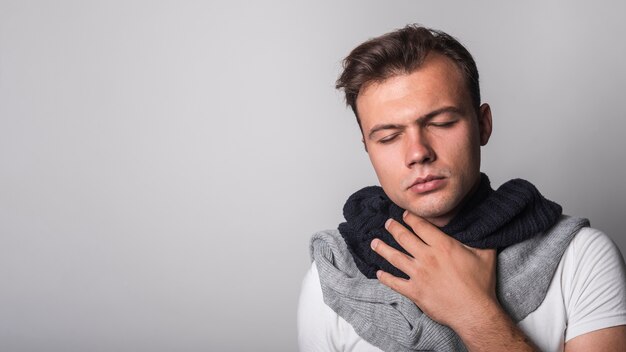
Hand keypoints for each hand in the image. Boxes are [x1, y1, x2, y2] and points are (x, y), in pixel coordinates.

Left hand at [371, 211, 497, 329]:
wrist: (475, 312)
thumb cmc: (481, 284)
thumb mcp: (484, 254)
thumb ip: (477, 238)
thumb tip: (478, 226)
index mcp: (443, 246)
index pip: (421, 226)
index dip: (411, 218)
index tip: (404, 214)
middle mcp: (427, 257)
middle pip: (404, 238)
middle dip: (393, 228)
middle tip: (387, 223)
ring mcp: (419, 275)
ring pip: (395, 257)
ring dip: (382, 248)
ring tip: (374, 243)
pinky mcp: (415, 292)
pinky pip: (395, 283)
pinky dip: (385, 278)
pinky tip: (379, 273)